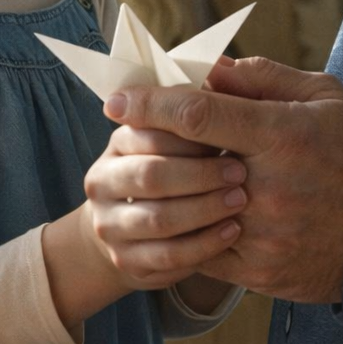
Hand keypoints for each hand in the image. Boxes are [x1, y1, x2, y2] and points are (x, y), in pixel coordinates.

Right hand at [83, 127, 246, 288]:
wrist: (131, 228)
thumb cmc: (169, 170)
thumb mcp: (174, 140)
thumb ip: (189, 119)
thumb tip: (220, 83)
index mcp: (116, 144)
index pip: (148, 134)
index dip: (191, 138)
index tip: (228, 137)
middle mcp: (102, 182)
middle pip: (150, 176)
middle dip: (200, 175)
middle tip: (240, 172)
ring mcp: (109, 224)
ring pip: (159, 219)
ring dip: (205, 210)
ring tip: (240, 201)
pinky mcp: (124, 260)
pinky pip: (168, 256)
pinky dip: (204, 245)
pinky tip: (232, 231)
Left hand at [103, 57, 342, 302]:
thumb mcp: (323, 98)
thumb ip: (260, 80)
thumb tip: (204, 65)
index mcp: (282, 135)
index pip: (197, 114)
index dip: (150, 103)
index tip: (117, 98)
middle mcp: (268, 187)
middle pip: (183, 165)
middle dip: (151, 146)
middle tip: (130, 132)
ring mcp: (264, 235)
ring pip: (189, 211)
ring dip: (171, 193)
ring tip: (165, 174)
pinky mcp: (263, 271)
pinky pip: (207, 250)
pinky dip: (196, 229)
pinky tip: (199, 212)